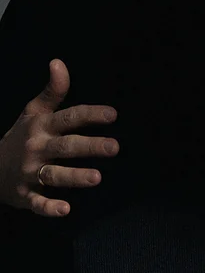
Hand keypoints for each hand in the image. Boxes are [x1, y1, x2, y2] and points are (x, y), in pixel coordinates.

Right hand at [0, 59, 118, 215]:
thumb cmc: (22, 135)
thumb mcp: (34, 110)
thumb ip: (53, 89)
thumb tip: (58, 62)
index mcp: (42, 126)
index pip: (69, 117)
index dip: (90, 114)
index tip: (113, 114)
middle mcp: (36, 148)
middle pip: (66, 147)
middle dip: (90, 146)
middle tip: (114, 147)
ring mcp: (29, 172)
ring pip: (54, 174)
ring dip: (75, 177)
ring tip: (98, 177)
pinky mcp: (23, 195)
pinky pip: (36, 202)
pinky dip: (49, 207)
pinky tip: (65, 210)